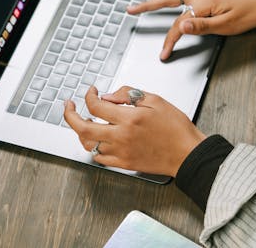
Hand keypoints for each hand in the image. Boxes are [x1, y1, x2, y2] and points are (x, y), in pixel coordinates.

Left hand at [63, 86, 205, 176]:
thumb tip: (109, 96)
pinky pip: (99, 157)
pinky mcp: (124, 164)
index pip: (97, 106)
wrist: (187, 153)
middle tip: (69, 106)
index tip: (92, 91)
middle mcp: (122, 136)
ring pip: (88, 144)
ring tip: (84, 121)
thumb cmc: (176, 127)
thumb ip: (130, 94)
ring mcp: (121, 152)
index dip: (89, 95)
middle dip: (70, 115)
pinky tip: (98, 139)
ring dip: (81, 131)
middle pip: (83, 128)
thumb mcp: (156, 100)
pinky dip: (93, 147)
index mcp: (130, 118)